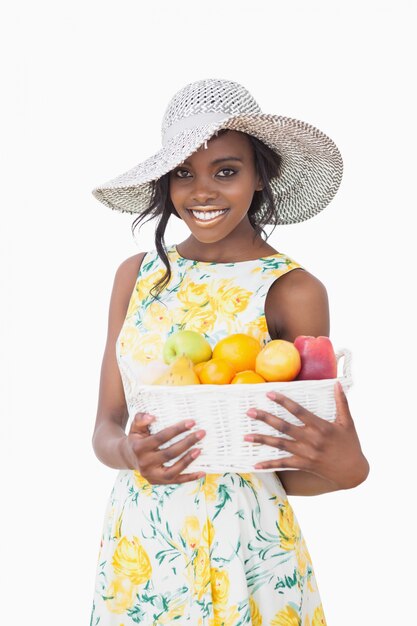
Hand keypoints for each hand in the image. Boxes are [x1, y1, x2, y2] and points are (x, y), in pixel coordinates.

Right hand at [121, 412, 205, 484]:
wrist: (127, 457)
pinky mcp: (157, 482)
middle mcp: (144, 463)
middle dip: (187, 443)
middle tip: (201, 433)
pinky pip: (176, 481)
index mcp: (139, 448)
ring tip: (200, 450)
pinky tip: (202, 472)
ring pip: (173, 470)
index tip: (192, 422)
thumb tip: (152, 417)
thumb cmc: (136, 437)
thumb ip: (141, 418)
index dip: (177, 430)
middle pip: (169, 454)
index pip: (161, 438)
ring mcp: (151, 475)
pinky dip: (190, 478)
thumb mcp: (135, 426)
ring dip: (188, 460)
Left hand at [244, 382, 368, 488]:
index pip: (298, 411)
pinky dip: (269, 464)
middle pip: (284, 426)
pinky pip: (283, 464)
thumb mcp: (348, 422)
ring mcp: (305, 453)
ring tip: (245, 436)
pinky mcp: (303, 464)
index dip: (283, 402)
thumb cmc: (351, 444)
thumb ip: (341, 402)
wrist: (353, 472)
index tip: (269, 394)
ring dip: (262, 440)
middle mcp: (311, 439)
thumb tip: (336, 383)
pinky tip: (256, 464)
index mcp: (321, 426)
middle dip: (265, 418)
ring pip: (280, 444)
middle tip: (250, 412)